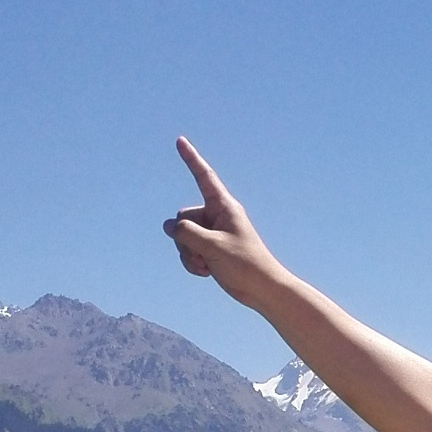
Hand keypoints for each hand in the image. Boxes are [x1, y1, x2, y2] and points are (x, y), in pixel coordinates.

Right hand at [162, 137, 283, 307]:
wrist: (263, 290)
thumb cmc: (245, 265)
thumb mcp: (211, 246)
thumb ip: (185, 233)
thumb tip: (169, 227)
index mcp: (224, 207)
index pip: (204, 177)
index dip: (191, 159)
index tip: (180, 140)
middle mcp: (218, 216)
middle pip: (183, 217)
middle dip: (185, 238)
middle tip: (204, 254)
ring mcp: (214, 234)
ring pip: (183, 236)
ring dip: (188, 254)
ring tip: (207, 266)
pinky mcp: (211, 250)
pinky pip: (189, 250)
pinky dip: (192, 262)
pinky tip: (206, 273)